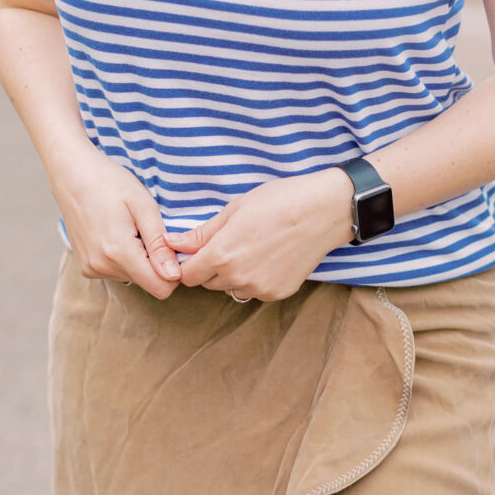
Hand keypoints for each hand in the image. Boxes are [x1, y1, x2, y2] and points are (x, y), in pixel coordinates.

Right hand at [50, 146, 181, 298]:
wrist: (72, 173)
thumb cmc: (110, 183)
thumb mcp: (144, 207)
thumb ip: (160, 244)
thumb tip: (174, 276)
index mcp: (119, 253)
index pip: (160, 288)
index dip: (173, 271)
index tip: (171, 247)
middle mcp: (102, 267)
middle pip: (147, 282)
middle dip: (155, 262)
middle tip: (146, 230)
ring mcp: (91, 268)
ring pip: (133, 277)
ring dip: (139, 258)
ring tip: (129, 228)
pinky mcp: (86, 267)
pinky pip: (117, 272)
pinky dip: (124, 258)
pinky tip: (116, 233)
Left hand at [165, 168, 353, 301]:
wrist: (323, 212)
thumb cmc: (278, 202)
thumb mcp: (234, 211)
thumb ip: (201, 234)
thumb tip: (172, 243)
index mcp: (221, 255)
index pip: (187, 275)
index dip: (188, 263)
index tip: (195, 252)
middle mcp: (238, 278)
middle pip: (208, 283)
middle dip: (210, 267)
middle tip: (228, 243)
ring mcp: (260, 288)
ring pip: (231, 289)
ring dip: (232, 275)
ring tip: (251, 249)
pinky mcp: (277, 293)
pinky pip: (254, 291)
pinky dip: (255, 279)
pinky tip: (268, 258)